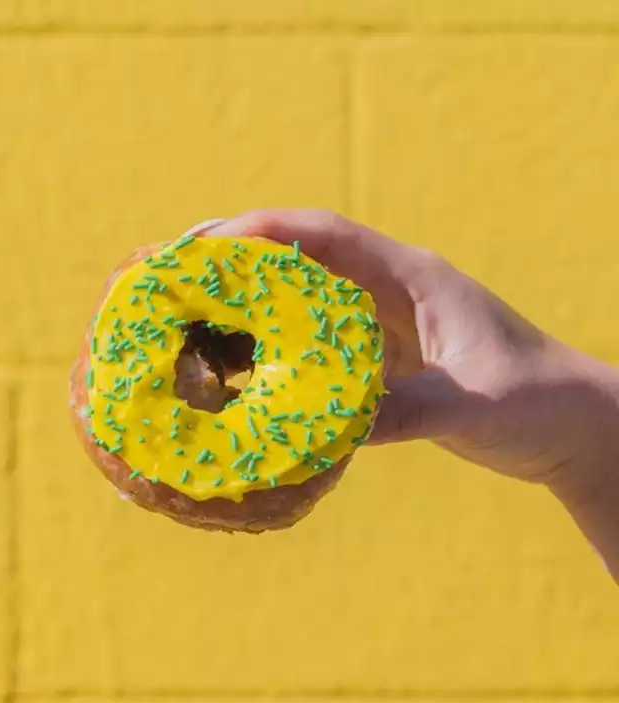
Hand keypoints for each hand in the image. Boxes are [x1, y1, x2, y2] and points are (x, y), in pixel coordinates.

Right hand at [197, 210, 618, 577]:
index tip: (203, 246)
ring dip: (239, 301)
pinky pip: (303, 340)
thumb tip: (334, 428)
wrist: (575, 429)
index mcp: (410, 276)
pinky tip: (228, 370)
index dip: (259, 231)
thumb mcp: (472, 406)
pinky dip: (262, 346)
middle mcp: (387, 290)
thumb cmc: (537, 403)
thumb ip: (410, 411)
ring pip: (292, 296)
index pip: (321, 233)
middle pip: (293, 255)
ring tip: (181, 317)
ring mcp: (378, 324)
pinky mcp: (375, 359)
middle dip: (230, 257)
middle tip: (168, 274)